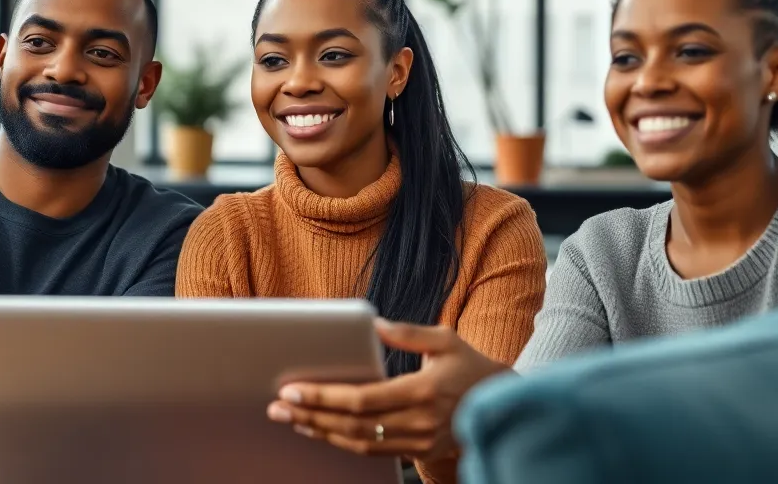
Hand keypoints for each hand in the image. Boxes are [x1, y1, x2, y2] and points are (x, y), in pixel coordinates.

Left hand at [266, 319, 510, 461]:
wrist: (499, 403)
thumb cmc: (469, 366)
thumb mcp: (445, 340)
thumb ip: (408, 333)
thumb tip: (373, 324)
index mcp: (422, 391)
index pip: (361, 400)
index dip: (324, 398)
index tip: (293, 390)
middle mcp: (418, 422)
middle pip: (352, 426)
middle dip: (311, 416)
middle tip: (278, 407)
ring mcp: (418, 443)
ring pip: (359, 444)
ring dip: (321, 432)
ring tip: (292, 419)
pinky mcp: (417, 453)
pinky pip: (372, 453)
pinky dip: (342, 443)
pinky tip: (321, 430)